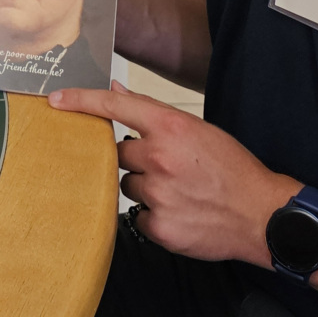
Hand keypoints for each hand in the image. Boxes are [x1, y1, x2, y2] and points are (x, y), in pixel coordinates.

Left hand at [49, 82, 293, 265]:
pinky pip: (137, 216)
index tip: (55, 99)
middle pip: (118, 151)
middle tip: (165, 166)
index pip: (113, 105)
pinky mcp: (160, 226)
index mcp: (168, 126)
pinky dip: (153, 214)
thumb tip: (116, 90)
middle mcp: (159, 156)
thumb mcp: (195, 128)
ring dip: (144, 186)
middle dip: (135, 157)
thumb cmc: (231, 168)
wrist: (262, 215)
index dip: (80, 100)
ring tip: (177, 190)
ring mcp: (158, 193)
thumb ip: (152, 111)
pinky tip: (179, 211)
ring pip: (127, 184)